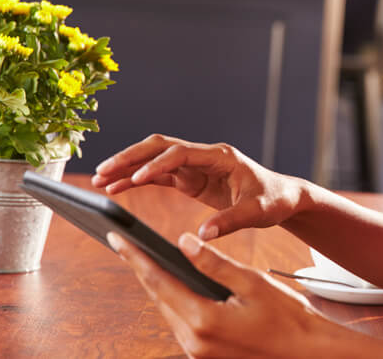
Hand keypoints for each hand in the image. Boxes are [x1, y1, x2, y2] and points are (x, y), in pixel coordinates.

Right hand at [92, 135, 298, 239]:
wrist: (283, 196)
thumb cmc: (274, 200)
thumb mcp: (258, 212)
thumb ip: (231, 221)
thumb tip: (202, 236)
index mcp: (221, 156)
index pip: (182, 153)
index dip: (159, 164)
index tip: (138, 178)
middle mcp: (205, 156)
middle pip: (160, 147)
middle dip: (131, 157)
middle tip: (102, 171)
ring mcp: (195, 166)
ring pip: (154, 159)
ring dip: (128, 167)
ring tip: (99, 180)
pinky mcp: (191, 179)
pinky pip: (158, 175)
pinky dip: (137, 180)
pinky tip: (116, 188)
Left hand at [107, 231, 353, 357]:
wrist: (306, 350)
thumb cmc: (286, 315)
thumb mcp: (251, 281)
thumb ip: (213, 263)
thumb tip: (183, 241)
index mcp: (204, 320)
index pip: (160, 281)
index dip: (136, 257)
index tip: (116, 237)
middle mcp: (194, 342)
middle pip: (158, 297)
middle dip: (141, 268)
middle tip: (123, 242)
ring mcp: (197, 352)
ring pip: (168, 311)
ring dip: (157, 285)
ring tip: (142, 258)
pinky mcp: (205, 355)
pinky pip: (181, 323)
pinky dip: (174, 300)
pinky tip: (173, 284)